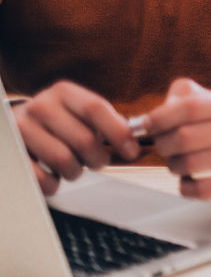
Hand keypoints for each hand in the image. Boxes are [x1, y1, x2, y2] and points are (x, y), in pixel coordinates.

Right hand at [13, 81, 139, 195]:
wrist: (15, 127)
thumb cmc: (58, 122)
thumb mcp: (78, 111)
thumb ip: (105, 119)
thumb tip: (133, 134)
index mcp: (63, 92)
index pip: (96, 109)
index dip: (119, 132)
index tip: (132, 151)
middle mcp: (41, 106)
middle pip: (83, 139)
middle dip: (99, 158)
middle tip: (99, 162)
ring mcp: (22, 129)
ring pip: (63, 160)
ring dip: (76, 172)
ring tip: (75, 168)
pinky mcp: (11, 154)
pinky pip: (41, 177)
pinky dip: (54, 184)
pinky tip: (55, 178)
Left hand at [142, 79, 210, 201]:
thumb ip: (183, 98)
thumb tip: (147, 118)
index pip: (189, 106)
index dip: (160, 118)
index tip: (144, 126)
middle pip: (184, 137)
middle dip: (163, 144)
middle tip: (162, 147)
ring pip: (189, 164)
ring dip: (173, 166)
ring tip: (178, 163)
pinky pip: (200, 189)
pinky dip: (186, 187)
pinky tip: (190, 181)